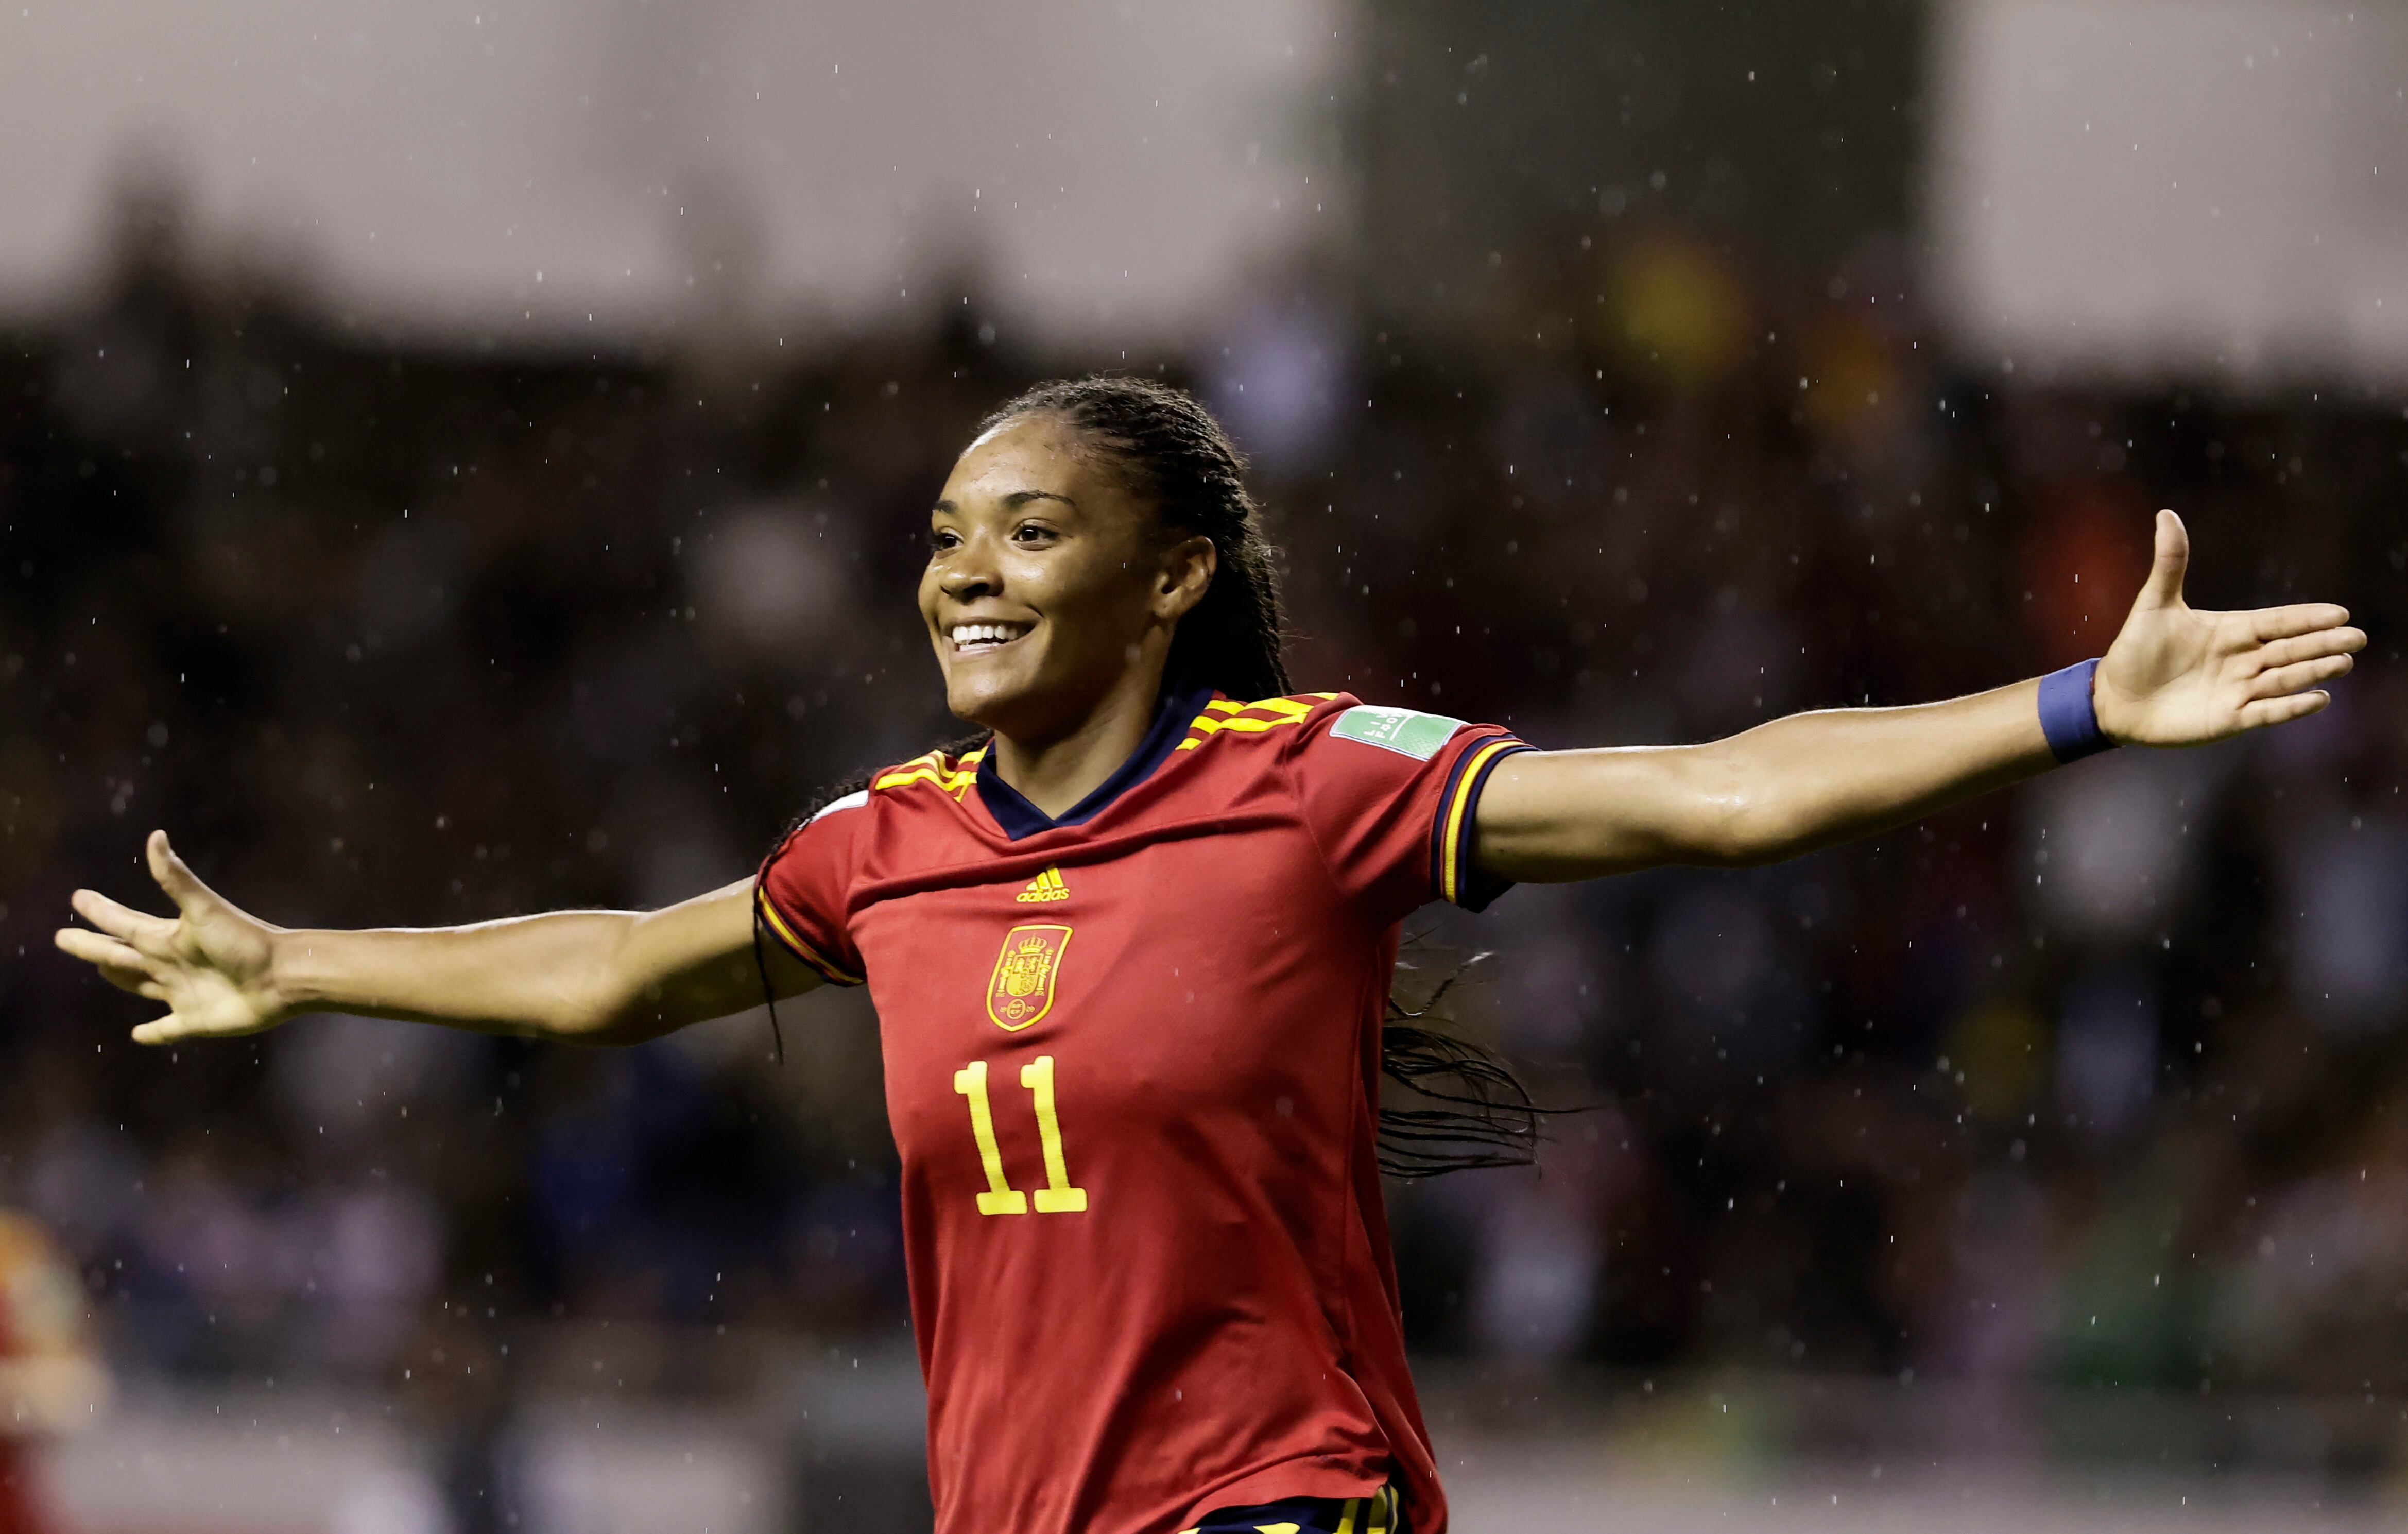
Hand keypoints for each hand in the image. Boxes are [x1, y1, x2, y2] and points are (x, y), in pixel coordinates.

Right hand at [53, 830, 290, 1044]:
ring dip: (119, 976)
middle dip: (92, 945)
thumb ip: (176, 879)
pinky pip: (167, 1029)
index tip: (78, 897)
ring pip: (139, 984)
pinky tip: (138, 1035)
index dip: (100, 911)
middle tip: (63, 937)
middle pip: (121, 953)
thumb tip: (155, 836)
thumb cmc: (244, 941)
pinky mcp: (195, 1021)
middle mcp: (171, 963)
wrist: (283, 977)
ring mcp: (182, 992)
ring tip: (101, 967)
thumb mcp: (204, 908)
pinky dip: (151, 1033)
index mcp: (169, 937)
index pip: (124, 922)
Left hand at [2094, 510, 2365, 746]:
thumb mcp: (2154, 604)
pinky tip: (2319, 699)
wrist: (2113, 698)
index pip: (2277, 622)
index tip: (2339, 613)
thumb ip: (2170, 563)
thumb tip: (2166, 514)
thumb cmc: (2134, 651)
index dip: (2307, 618)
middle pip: (2290, 650)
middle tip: (2356, 638)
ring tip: (2343, 663)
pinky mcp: (2229, 719)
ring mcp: (2238, 690)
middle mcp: (2241, 660)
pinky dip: (2292, 707)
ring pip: (2285, 679)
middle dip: (2322, 644)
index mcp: (2230, 632)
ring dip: (2314, 672)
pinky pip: (2268, 713)